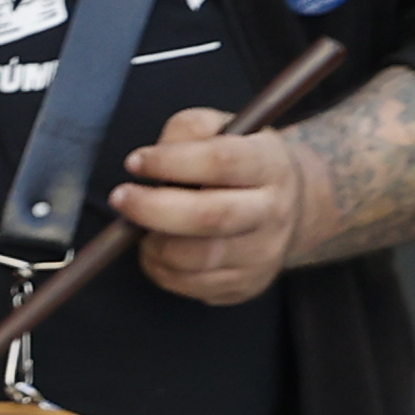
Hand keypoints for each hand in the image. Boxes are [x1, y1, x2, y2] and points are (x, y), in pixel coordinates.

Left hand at [115, 109, 318, 305]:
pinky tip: (157, 247)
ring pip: (196, 258)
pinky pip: (190, 284)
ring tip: (142, 226)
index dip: (171, 162)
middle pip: (209, 217)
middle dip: (152, 209)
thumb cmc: (241, 164)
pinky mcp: (247, 285)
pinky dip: (160, 267)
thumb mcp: (225, 130)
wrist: (293, 207)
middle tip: (121, 198)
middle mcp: (273, 212)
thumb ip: (188, 131)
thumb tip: (150, 159)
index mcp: (269, 164)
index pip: (221, 161)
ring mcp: (264, 253)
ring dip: (155, 243)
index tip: (135, 162)